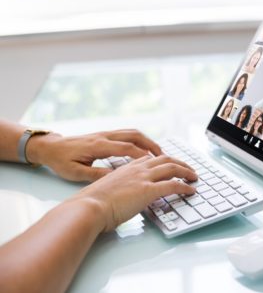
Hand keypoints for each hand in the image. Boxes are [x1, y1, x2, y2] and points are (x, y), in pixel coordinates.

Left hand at [26, 129, 161, 181]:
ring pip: (133, 133)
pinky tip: (145, 150)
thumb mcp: (75, 172)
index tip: (156, 164)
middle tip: (165, 157)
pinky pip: (128, 134)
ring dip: (148, 141)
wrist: (49, 147)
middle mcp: (105, 136)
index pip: (126, 148)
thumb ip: (96, 174)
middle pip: (135, 136)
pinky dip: (140, 140)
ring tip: (160, 154)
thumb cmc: (61, 161)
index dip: (143, 155)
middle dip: (152, 145)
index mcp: (98, 145)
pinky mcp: (105, 135)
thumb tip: (116, 177)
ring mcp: (106, 133)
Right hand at [75, 154, 196, 231]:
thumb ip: (118, 188)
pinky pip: (173, 185)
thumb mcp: (106, 189)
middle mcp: (136, 169)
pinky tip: (191, 190)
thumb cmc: (92, 203)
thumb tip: (122, 196)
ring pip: (172, 167)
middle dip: (179, 162)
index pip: (149, 158)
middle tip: (188, 168)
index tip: (169, 163)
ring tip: (194, 176)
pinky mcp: (148, 190)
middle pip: (165, 159)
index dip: (162, 160)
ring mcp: (143, 178)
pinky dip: (185, 186)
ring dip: (186, 171)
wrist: (88, 207)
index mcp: (126, 167)